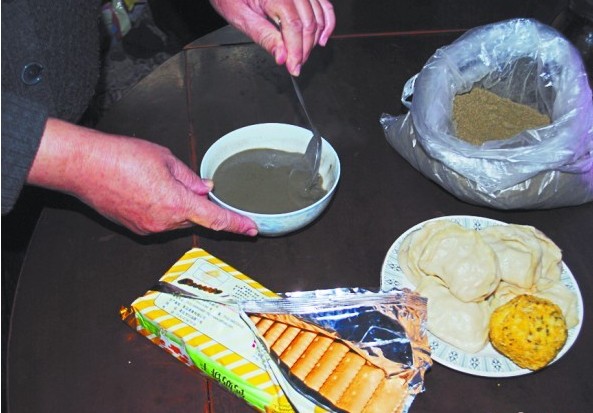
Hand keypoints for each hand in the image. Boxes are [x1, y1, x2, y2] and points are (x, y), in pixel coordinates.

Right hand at [27, 118, 257, 235]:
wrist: (83, 166)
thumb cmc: (121, 157)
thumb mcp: (164, 159)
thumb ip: (190, 178)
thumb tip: (206, 189)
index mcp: (177, 203)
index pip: (216, 219)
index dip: (237, 224)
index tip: (251, 229)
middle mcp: (164, 221)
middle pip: (194, 217)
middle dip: (196, 203)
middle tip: (184, 183)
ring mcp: (148, 227)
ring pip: (176, 219)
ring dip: (177, 204)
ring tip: (155, 180)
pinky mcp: (135, 227)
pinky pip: (159, 221)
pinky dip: (161, 208)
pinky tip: (147, 190)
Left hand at [210, 0, 334, 75]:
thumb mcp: (240, 17)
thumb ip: (263, 36)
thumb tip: (282, 57)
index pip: (293, 25)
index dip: (296, 50)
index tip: (294, 68)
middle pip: (308, 22)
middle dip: (304, 49)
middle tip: (296, 65)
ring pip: (318, 16)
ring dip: (314, 40)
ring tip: (303, 55)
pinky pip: (324, 5)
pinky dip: (326, 22)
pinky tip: (322, 38)